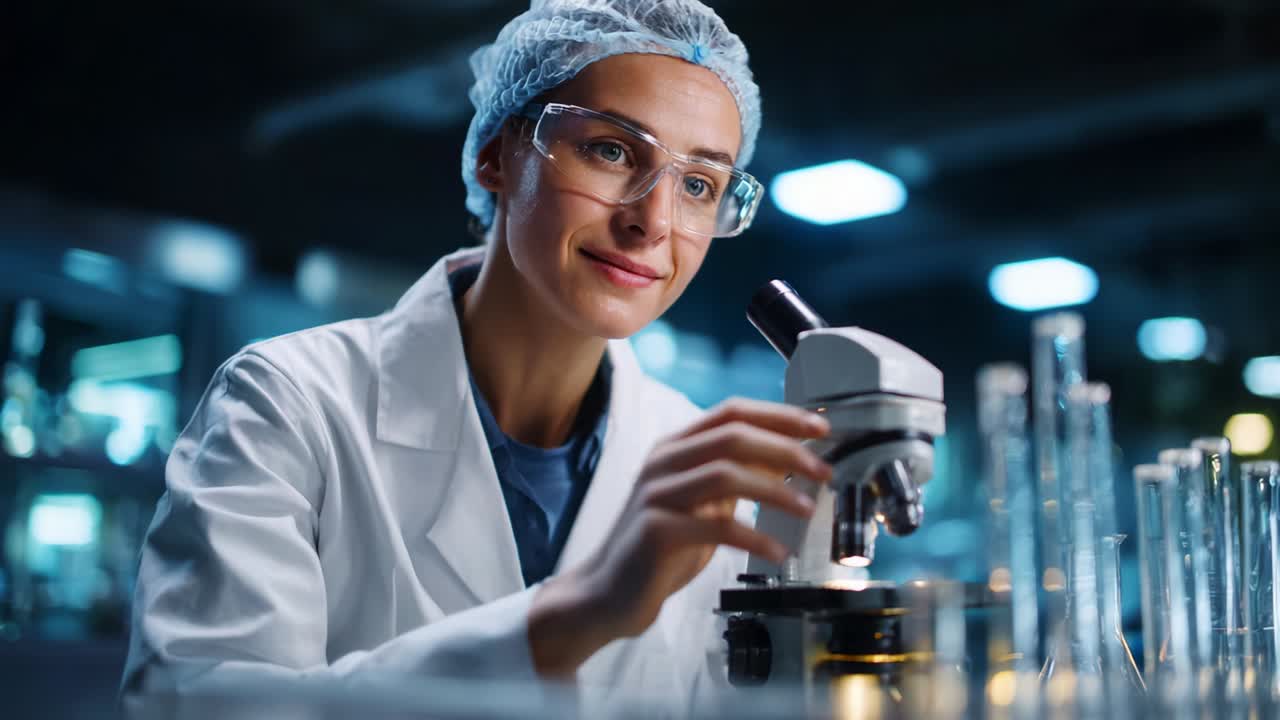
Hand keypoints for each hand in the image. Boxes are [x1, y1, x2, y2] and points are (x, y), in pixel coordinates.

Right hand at [528, 398, 831, 676]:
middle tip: (823, 470)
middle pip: (733, 436)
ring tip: (807, 509)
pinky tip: (778, 551)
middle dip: (786, 448)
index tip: (820, 428)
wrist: (608, 593)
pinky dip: (756, 537)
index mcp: (675, 447)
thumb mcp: (705, 504)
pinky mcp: (656, 532)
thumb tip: (790, 456)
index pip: (732, 412)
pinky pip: (716, 526)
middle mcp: (663, 462)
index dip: (779, 415)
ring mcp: (656, 495)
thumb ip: (739, 477)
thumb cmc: (660, 549)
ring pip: (726, 473)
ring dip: (776, 490)